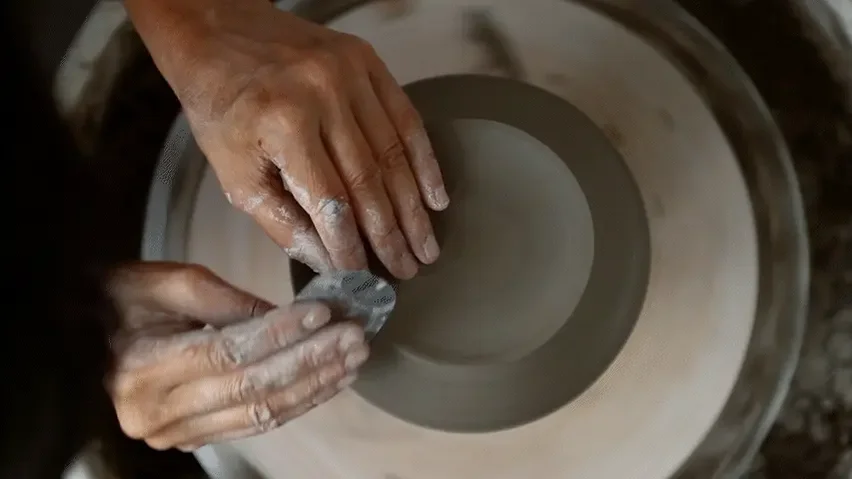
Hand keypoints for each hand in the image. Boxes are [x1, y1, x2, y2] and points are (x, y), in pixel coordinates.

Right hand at [106, 262, 368, 450]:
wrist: (87, 338)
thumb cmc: (125, 299)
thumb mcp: (169, 283)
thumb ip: (229, 301)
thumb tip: (293, 318)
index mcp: (144, 365)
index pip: (227, 352)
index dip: (280, 334)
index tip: (323, 313)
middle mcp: (156, 410)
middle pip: (251, 388)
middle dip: (310, 361)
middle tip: (354, 337)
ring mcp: (175, 432)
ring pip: (260, 414)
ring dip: (314, 386)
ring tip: (352, 359)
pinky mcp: (194, 438)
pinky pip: (255, 425)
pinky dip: (297, 402)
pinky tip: (329, 381)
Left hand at [127, 0, 447, 277]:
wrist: (219, 33)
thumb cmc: (222, 107)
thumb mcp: (234, 174)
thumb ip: (282, 223)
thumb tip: (328, 263)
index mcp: (282, 125)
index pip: (330, 203)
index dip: (351, 247)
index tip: (362, 276)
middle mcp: (322, 95)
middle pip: (369, 182)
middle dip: (391, 235)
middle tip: (407, 270)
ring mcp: (349, 74)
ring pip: (393, 155)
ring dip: (413, 208)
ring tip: (426, 247)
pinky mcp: (367, 62)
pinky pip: (406, 119)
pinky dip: (424, 162)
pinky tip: (435, 197)